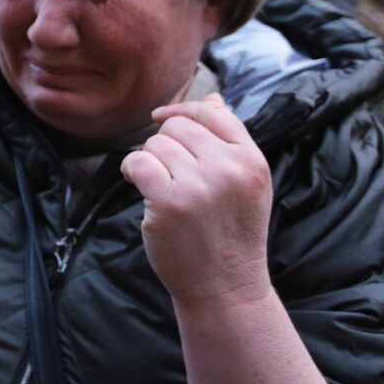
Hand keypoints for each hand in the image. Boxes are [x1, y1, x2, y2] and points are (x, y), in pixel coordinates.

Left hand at [120, 93, 272, 306]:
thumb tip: (212, 98)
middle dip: (165, 144)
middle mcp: (229, 169)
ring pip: (156, 144)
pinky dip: (131, 170)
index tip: (162, 118)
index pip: (214, 113)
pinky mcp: (168, 203)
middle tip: (167, 172)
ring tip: (159, 185)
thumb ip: (229, 141)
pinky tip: (137, 185)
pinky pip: (137, 162)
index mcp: (252, 160)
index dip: (183, 112)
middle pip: (179, 127)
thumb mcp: (244, 184)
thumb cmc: (230, 233)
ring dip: (149, 161)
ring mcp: (199, 186)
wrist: (225, 286)